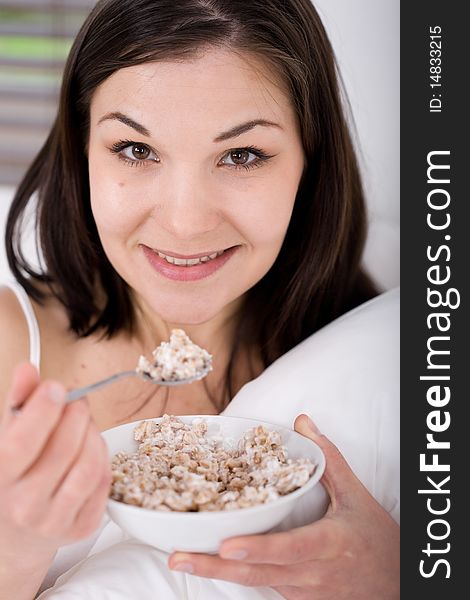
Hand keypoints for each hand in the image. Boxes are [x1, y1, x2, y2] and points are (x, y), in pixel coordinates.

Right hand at [0, 363, 110, 569]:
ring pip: (88, 465)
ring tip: (85, 424)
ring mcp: (55, 520)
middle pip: (62, 450)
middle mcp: (25, 504)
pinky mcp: (82, 527)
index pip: (20, 443)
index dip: (42, 411)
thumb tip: (27, 369)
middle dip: (76, 414)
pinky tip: (91, 448)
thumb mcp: (10, 435)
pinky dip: (102, 456)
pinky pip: (103, 481)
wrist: (20, 531)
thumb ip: (20, 400)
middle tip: (77, 400)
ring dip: (93, 434)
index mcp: (2, 477)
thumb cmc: (17, 473)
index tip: (56, 387)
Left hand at [168, 413, 398, 598]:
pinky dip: (238, 576)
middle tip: (177, 557)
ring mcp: (303, 592)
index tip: (226, 545)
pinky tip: (212, 565)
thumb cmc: (376, 539)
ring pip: (256, 584)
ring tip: (183, 560)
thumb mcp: (356, 496)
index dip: (257, 549)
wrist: (396, 585)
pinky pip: (265, 586)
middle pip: (259, 573)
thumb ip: (328, 459)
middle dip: (216, 567)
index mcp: (327, 544)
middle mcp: (311, 573)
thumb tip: (304, 422)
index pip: (288, 549)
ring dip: (220, 574)